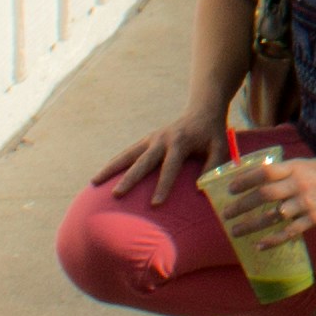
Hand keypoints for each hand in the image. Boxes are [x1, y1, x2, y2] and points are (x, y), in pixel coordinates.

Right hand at [100, 112, 225, 199]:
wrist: (202, 110)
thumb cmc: (212, 134)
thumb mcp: (220, 146)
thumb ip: (213, 166)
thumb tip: (201, 189)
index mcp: (181, 141)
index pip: (170, 166)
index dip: (163, 185)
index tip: (155, 204)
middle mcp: (162, 139)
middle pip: (143, 161)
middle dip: (130, 178)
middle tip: (117, 194)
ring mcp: (151, 138)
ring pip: (128, 154)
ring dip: (111, 168)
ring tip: (94, 183)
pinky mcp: (146, 140)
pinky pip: (127, 153)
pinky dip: (114, 163)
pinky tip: (101, 176)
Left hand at [215, 150, 315, 241]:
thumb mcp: (305, 164)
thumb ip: (285, 171)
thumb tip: (259, 176)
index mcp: (295, 168)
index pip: (265, 173)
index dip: (246, 180)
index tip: (230, 188)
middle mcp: (299, 185)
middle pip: (265, 195)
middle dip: (242, 205)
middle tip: (226, 214)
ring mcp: (306, 203)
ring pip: (274, 216)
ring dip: (252, 225)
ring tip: (236, 231)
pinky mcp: (314, 219)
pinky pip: (289, 232)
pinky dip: (273, 240)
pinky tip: (260, 245)